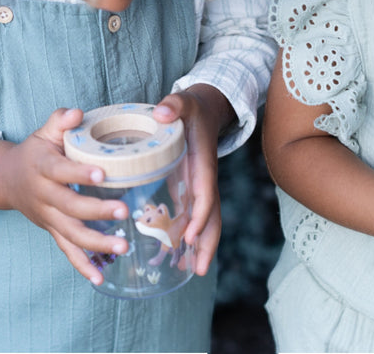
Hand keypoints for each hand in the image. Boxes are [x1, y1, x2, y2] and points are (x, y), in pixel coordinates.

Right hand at [0, 108, 129, 283]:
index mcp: (43, 167)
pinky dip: (82, 265)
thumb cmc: (35, 151)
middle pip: (70, 206)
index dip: (80, 173)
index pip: (61, 171)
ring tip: (123, 245)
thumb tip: (77, 112)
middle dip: (98, 210)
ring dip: (97, 242)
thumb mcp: (44, 131)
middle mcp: (44, 195)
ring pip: (71, 233)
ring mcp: (47, 216)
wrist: (6, 178)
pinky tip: (100, 278)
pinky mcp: (52, 230)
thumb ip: (60, 120)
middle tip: (125, 210)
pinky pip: (66, 250)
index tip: (102, 173)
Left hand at [152, 85, 230, 275]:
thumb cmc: (191, 108)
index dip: (201, 215)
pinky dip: (188, 236)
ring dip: (200, 246)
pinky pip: (192, 216)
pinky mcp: (190, 187)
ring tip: (189, 271)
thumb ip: (174, 104)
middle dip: (208, 243)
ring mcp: (198, 186)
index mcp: (203, 163)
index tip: (191, 236)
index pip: (206, 193)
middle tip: (200, 270)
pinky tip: (176, 255)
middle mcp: (204, 179)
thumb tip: (162, 112)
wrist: (204, 108)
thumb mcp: (184, 102)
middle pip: (212, 216)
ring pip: (205, 221)